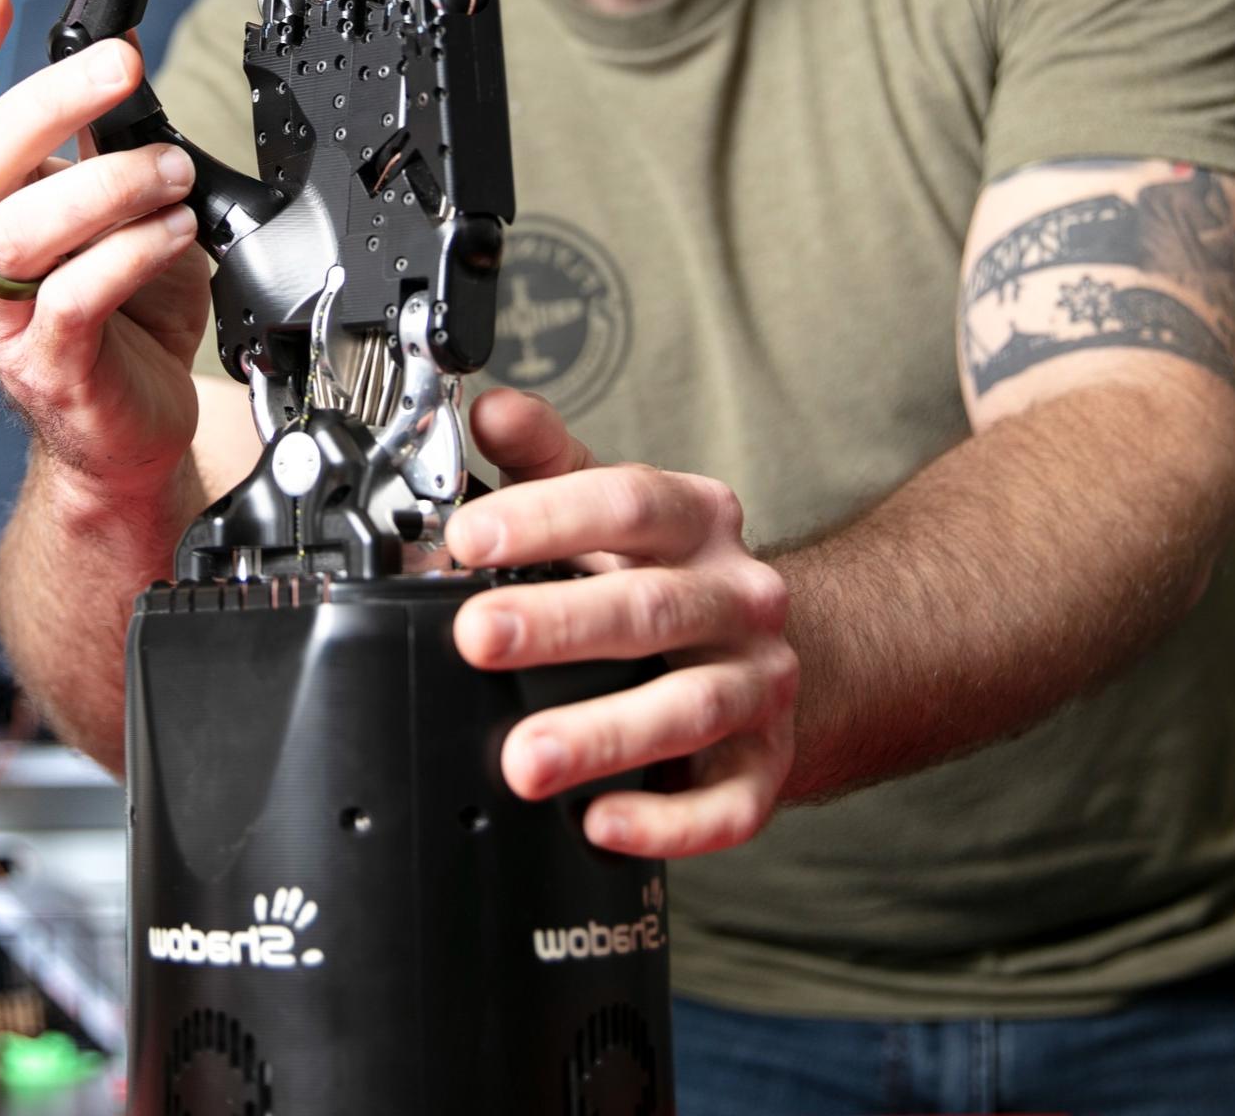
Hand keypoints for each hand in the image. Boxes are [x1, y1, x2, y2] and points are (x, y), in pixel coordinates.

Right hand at [0, 0, 209, 492]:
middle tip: (123, 64)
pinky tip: (174, 234)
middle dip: (52, 99)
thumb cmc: (129, 308)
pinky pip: (74, 296)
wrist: (138, 420)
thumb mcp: (125, 203)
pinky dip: (130, 253)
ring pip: (22, 230)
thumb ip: (111, 136)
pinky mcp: (45, 364)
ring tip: (173, 174)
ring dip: (108, 184)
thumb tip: (119, 43)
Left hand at [446, 390, 797, 857]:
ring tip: (524, 760)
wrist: (760, 653)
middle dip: (560, 625)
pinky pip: (728, 805)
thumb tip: (486, 410)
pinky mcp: (766, 766)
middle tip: (478, 638)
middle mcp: (738, 595)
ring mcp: (759, 683)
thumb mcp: (607, 501)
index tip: (468, 537)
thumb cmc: (661, 572)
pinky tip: (601, 824)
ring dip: (602, 735)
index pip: (630, 503)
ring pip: (688, 708)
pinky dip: (666, 821)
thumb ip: (543, 457)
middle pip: (652, 606)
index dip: (547, 516)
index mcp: (698, 519)